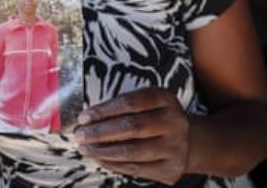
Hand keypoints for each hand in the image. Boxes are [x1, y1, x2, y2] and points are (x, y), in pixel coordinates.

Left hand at [74, 88, 188, 185]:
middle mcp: (174, 121)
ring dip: (103, 151)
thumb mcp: (145, 103)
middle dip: (100, 132)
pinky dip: (114, 164)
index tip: (84, 117)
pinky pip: (136, 168)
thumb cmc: (155, 118)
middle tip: (80, 135)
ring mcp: (175, 146)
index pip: (130, 102)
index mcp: (165, 99)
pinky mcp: (171, 168)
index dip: (103, 110)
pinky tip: (100, 159)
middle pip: (131, 127)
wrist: (186, 141)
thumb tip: (87, 120)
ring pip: (132, 151)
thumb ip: (120, 108)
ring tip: (86, 149)